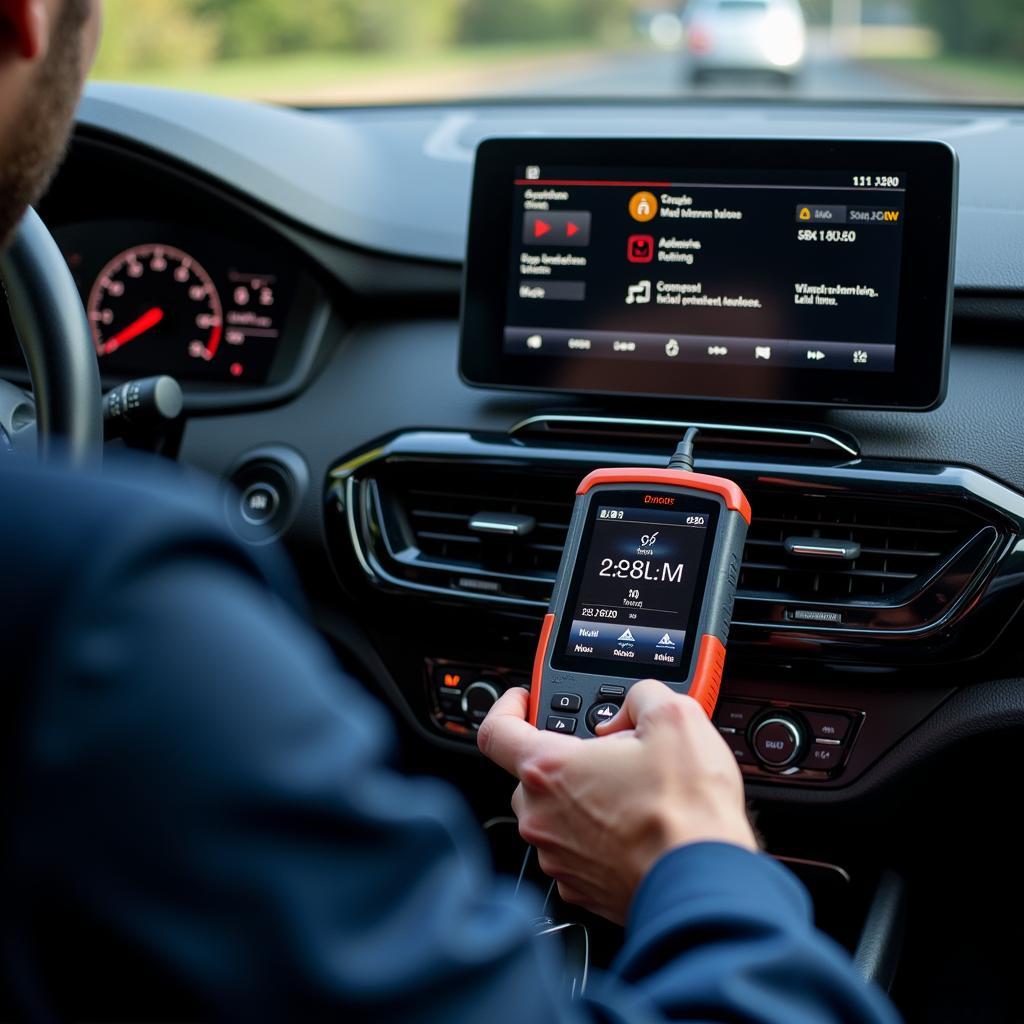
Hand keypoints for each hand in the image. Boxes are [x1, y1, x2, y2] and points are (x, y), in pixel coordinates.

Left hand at [477, 680, 756, 923]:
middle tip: (612, 753)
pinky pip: (576, 849)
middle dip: (569, 757)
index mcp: (549, 770)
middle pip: (534, 773)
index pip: (496, 730)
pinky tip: (636, 829)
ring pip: (556, 813)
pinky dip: (598, 836)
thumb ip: (641, 695)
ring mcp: (557, 857)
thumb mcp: (674, 717)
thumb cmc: (685, 810)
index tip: (524, 700)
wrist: (705, 882)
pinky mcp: (580, 888)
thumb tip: (633, 706)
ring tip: (634, 793)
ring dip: (585, 798)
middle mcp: (541, 817)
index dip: (507, 707)